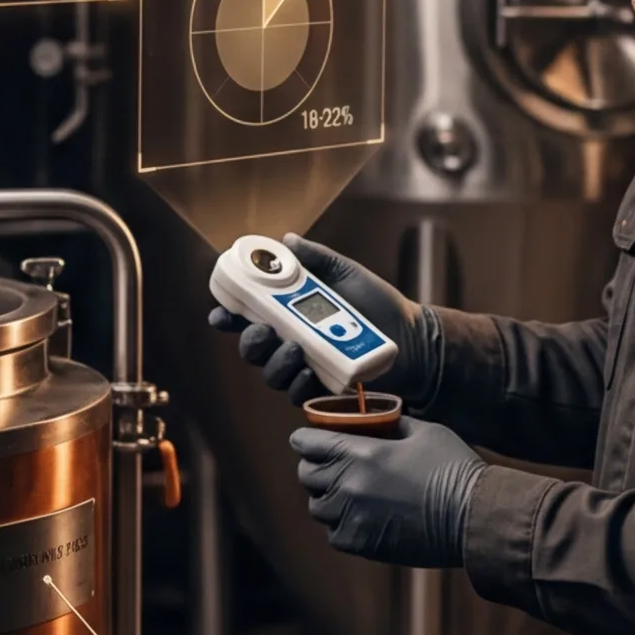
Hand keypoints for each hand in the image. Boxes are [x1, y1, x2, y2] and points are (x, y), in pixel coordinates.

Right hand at [209, 234, 440, 407]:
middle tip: (263, 331)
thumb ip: (316, 258)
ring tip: (294, 349)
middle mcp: (290, 342)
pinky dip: (298, 385)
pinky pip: (298, 395)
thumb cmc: (379, 305)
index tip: (220, 315)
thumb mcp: (347, 274)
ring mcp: (304, 368)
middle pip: (251, 348)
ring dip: (274, 363)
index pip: (247, 315)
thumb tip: (286, 240)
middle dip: (249, 341)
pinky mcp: (322, 391)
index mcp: (290, 313)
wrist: (414, 338)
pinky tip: (308, 374)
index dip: (228, 316)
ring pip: (271, 373)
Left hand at [289, 416, 484, 566]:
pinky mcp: (362, 543)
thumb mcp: (423, 431)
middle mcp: (347, 486)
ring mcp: (352, 517)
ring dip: (327, 497)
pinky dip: (342, 524)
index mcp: (359, 453)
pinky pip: (334, 534)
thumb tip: (374, 420)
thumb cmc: (453, 468)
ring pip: (317, 507)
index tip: (309, 439)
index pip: (307, 443)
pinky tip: (360, 517)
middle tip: (329, 464)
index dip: (306, 438)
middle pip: (306, 475)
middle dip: (315, 466)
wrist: (474, 516)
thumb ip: (390, 424)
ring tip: (347, 493)